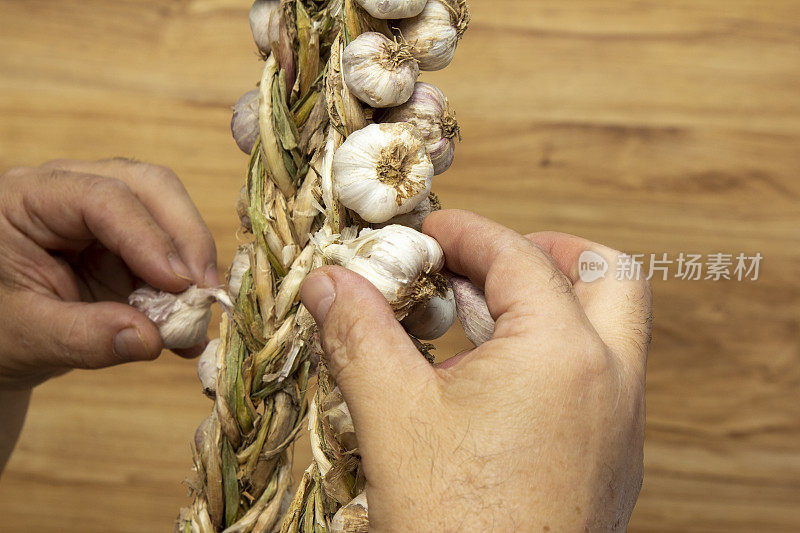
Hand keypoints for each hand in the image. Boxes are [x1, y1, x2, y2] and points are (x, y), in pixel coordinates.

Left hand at [0, 159, 218, 389]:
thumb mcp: (25, 336)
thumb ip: (83, 337)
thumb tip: (150, 339)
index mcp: (28, 198)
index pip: (103, 197)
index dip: (149, 237)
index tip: (180, 283)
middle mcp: (72, 191)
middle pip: (150, 186)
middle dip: (187, 237)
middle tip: (206, 290)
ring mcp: (106, 214)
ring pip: (171, 213)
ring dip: (193, 263)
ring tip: (197, 315)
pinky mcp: (130, 242)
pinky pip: (174, 253)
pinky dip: (188, 289)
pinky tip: (190, 329)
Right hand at [300, 210, 650, 531]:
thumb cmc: (455, 524)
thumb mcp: (392, 416)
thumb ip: (359, 334)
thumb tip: (327, 282)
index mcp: (563, 352)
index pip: (520, 256)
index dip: (468, 232)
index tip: (428, 231)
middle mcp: (612, 380)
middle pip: (606, 276)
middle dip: (548, 252)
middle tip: (488, 258)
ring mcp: (622, 425)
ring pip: (611, 329)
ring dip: (552, 304)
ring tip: (480, 315)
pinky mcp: (614, 461)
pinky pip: (601, 379)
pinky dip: (557, 355)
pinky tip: (495, 383)